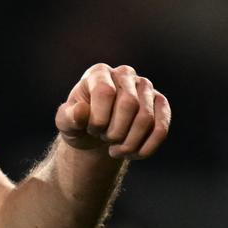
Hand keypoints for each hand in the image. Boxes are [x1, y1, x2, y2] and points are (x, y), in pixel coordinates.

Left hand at [54, 64, 169, 159]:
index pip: (105, 91)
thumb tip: (80, 111)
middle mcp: (125, 74)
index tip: (92, 129)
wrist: (97, 134)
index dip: (99, 118)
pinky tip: (133, 155)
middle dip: (115, 132)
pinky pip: (161, 128)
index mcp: (99, 73)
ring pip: (147, 118)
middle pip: (130, 104)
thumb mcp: (65, 123)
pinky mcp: (160, 104)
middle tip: (104, 139)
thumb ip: (68, 118)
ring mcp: (145, 87)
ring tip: (116, 150)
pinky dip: (147, 147)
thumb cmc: (79, 123)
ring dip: (130, 143)